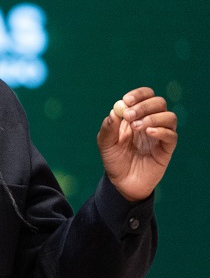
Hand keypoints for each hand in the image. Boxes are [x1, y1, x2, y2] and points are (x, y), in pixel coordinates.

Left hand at [98, 87, 177, 201]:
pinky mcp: (167, 148)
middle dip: (144, 105)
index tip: (127, 101)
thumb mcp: (105, 143)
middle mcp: (151, 122)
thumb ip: (108, 128)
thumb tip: (114, 112)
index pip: (145, 96)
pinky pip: (172, 135)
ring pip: (169, 116)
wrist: (121, 182)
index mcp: (136, 116)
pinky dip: (161, 130)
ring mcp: (160, 135)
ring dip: (153, 117)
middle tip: (129, 115)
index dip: (138, 95)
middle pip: (158, 103)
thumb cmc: (114, 160)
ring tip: (136, 127)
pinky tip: (148, 133)